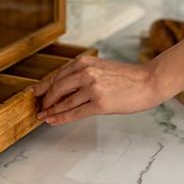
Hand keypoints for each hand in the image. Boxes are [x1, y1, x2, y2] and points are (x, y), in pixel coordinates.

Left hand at [32, 55, 157, 125]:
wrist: (149, 81)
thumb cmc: (127, 76)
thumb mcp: (101, 67)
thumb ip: (82, 74)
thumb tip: (63, 87)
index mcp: (84, 62)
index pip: (57, 75)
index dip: (44, 86)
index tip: (35, 93)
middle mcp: (86, 73)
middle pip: (57, 88)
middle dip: (45, 100)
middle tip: (39, 108)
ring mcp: (92, 89)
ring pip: (64, 102)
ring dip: (51, 111)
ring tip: (43, 116)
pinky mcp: (100, 104)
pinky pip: (75, 113)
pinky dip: (61, 118)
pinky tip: (53, 121)